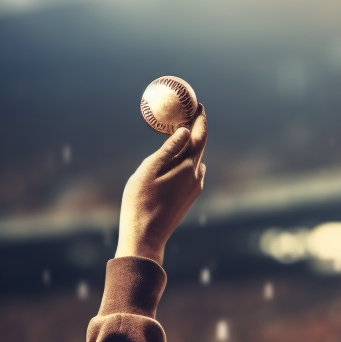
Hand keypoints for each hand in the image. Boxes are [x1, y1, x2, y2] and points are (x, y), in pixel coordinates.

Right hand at [115, 106, 207, 264]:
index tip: (198, 103)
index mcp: (187, 167)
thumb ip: (168, 150)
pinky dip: (186, 159)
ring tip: (180, 132)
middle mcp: (196, 177)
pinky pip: (191, 172)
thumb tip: (185, 131)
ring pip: (195, 160)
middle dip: (195, 128)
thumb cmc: (140, 203)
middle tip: (189, 112)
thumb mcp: (148, 170)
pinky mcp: (188, 198)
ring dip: (190, 145)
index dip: (200, 118)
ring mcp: (194, 188)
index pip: (199, 135)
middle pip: (199, 146)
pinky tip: (176, 158)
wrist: (145, 237)